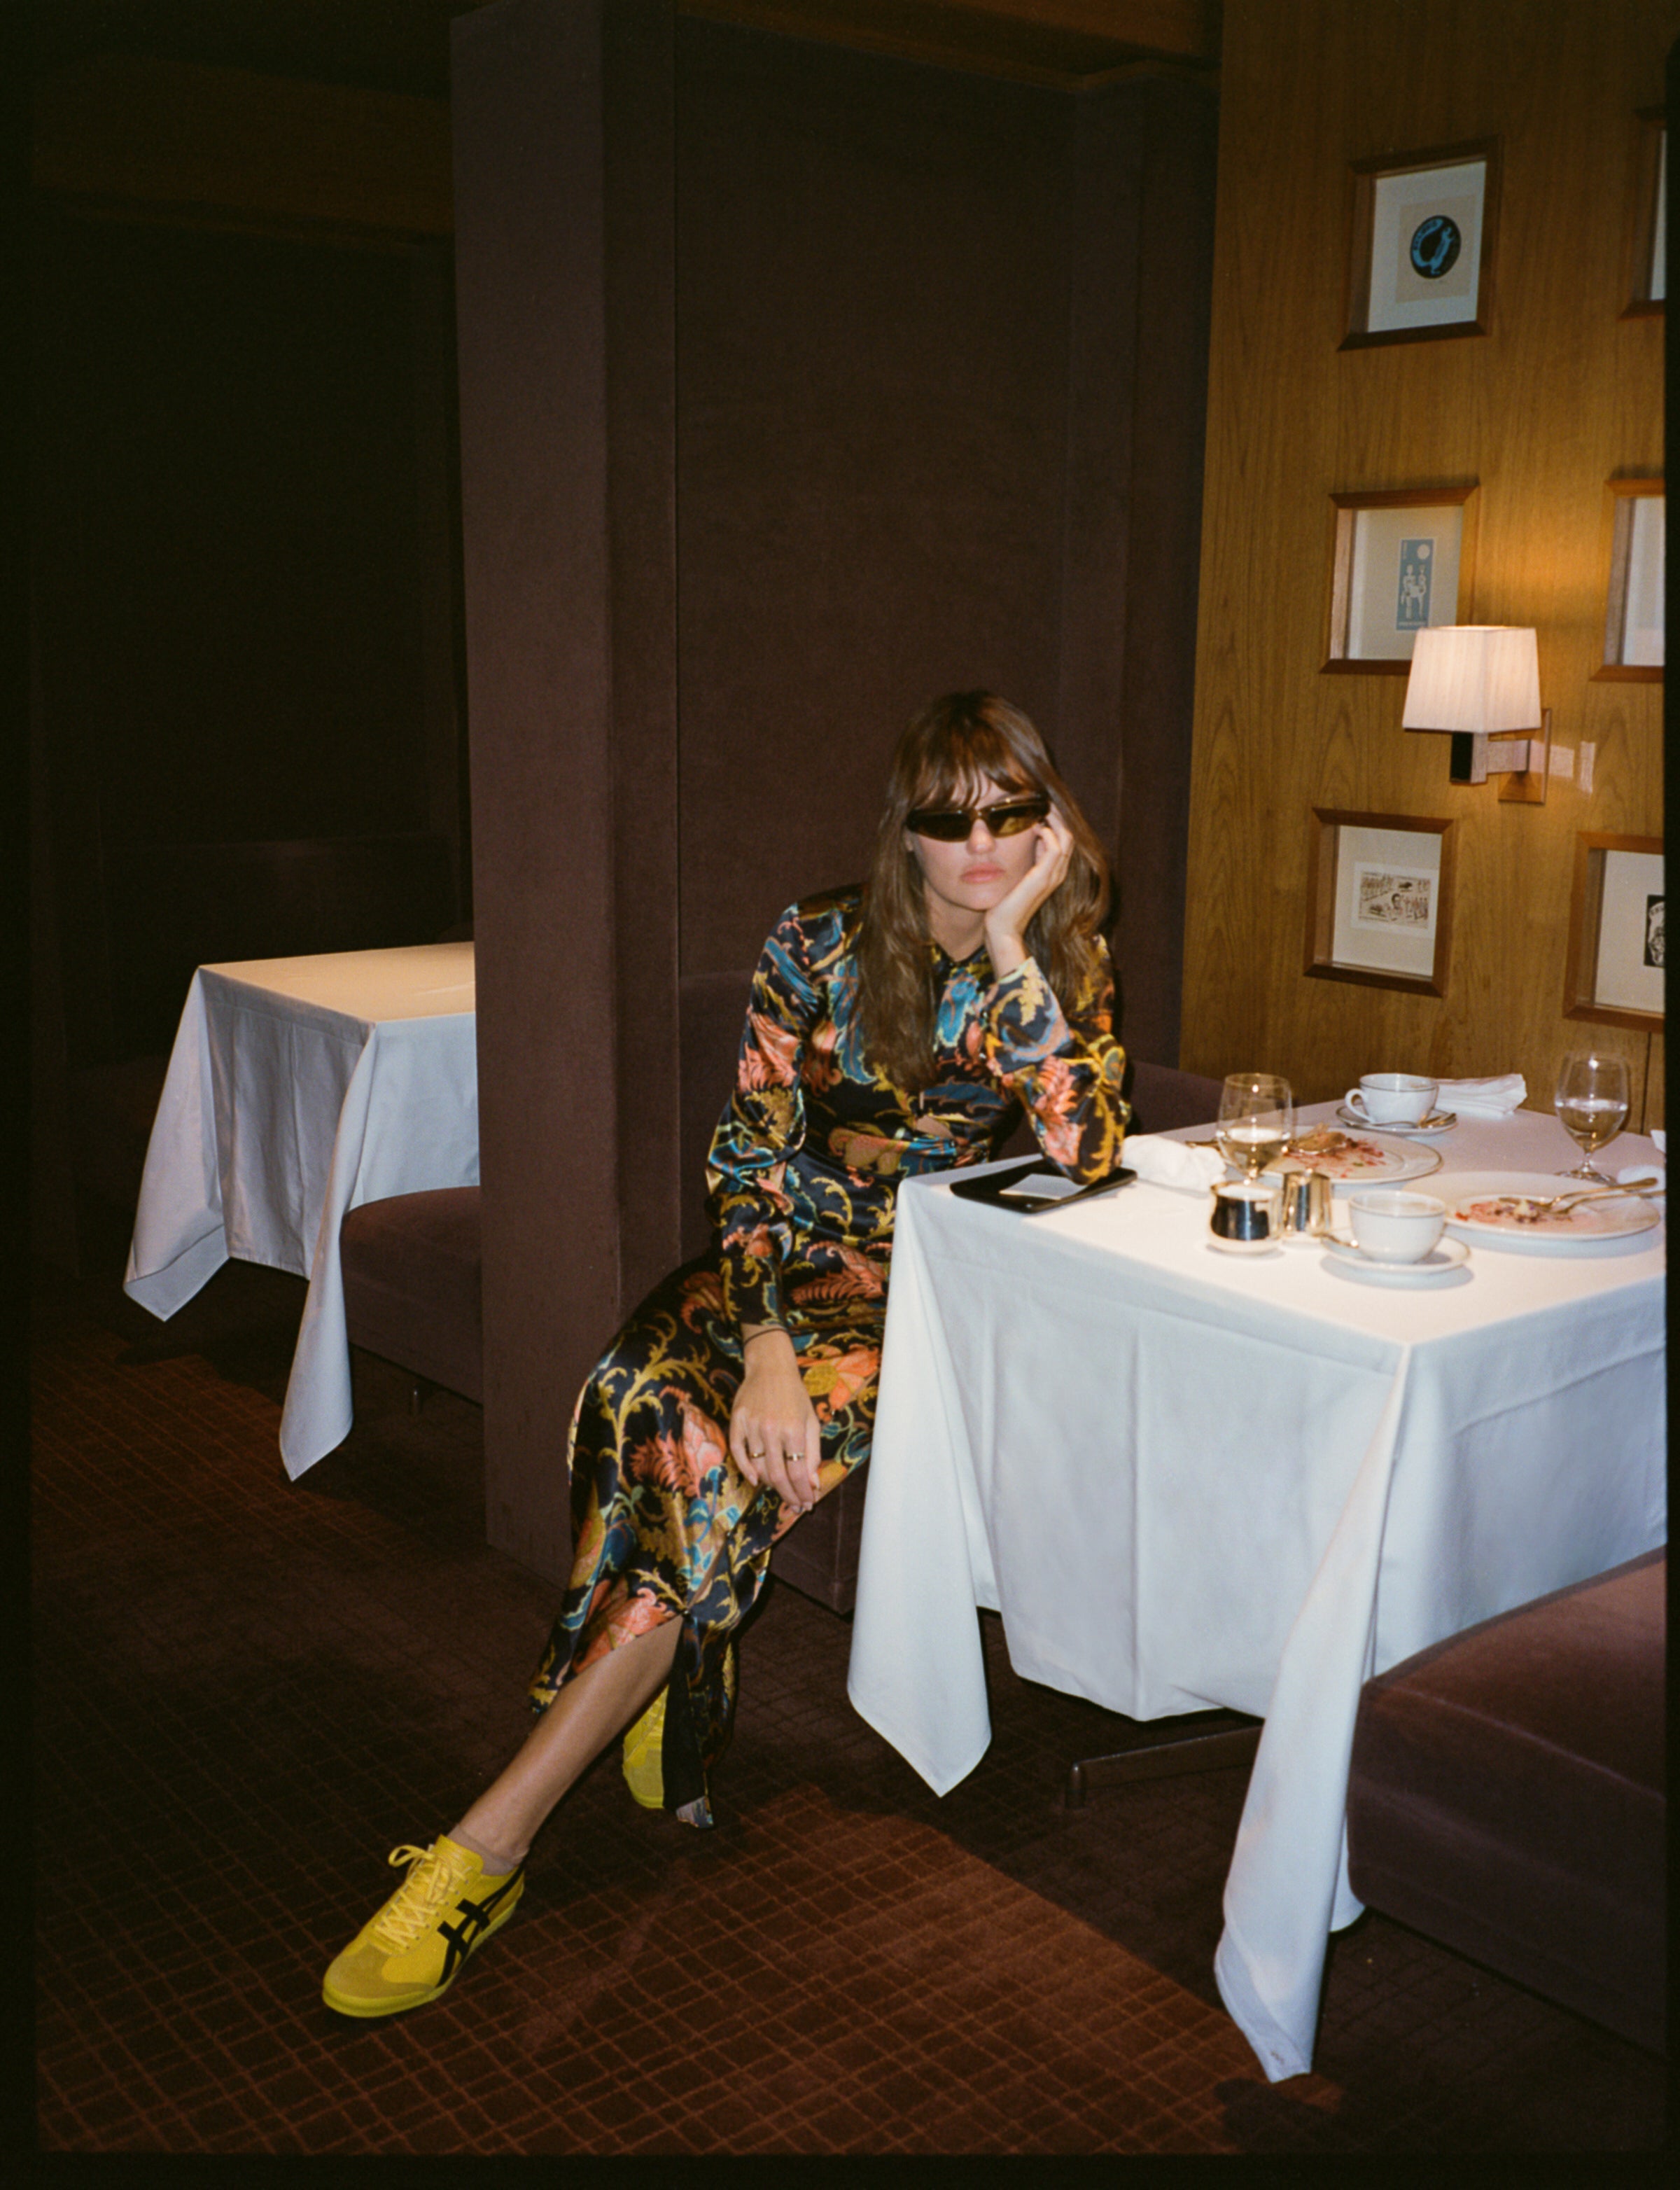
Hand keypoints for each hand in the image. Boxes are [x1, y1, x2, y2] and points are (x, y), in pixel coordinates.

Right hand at [730, 1329, 822, 1514]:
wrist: (770, 1367)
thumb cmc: (794, 1395)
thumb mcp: (811, 1421)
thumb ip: (812, 1453)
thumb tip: (813, 1484)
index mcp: (794, 1429)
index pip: (798, 1472)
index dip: (802, 1493)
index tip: (806, 1504)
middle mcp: (771, 1429)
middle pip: (777, 1475)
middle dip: (788, 1495)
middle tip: (795, 1506)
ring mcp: (751, 1426)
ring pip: (757, 1467)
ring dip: (770, 1484)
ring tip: (781, 1490)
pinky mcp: (736, 1422)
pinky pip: (737, 1453)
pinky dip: (745, 1470)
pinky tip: (756, 1481)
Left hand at [985, 807, 1074, 975]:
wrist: (1002, 927)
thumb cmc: (1005, 903)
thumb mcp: (1018, 873)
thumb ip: (1027, 858)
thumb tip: (1030, 837)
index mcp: (1053, 871)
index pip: (1064, 840)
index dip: (1055, 821)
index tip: (1040, 808)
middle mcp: (1057, 872)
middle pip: (1069, 835)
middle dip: (1057, 816)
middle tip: (1041, 803)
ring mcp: (1052, 875)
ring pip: (1066, 838)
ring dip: (1054, 820)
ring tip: (1039, 810)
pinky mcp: (1043, 877)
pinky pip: (1055, 847)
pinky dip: (1047, 833)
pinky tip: (1034, 827)